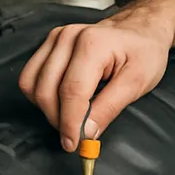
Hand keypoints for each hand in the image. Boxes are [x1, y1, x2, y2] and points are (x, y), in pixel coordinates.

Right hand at [18, 0, 174, 150]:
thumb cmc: (144, 51)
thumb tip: (87, 133)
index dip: (70, 123)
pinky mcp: (49, 43)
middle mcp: (68, 37)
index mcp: (93, 43)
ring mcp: (55, 38)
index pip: (72, 92)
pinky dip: (41, 95)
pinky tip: (62, 101)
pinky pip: (30, 76)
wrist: (142, 29)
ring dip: (48, 109)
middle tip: (78, 134)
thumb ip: (110, 107)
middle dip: (59, 120)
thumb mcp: (138, 81)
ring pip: (32, 85)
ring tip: (72, 117)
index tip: (74, 145)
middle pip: (47, 91)